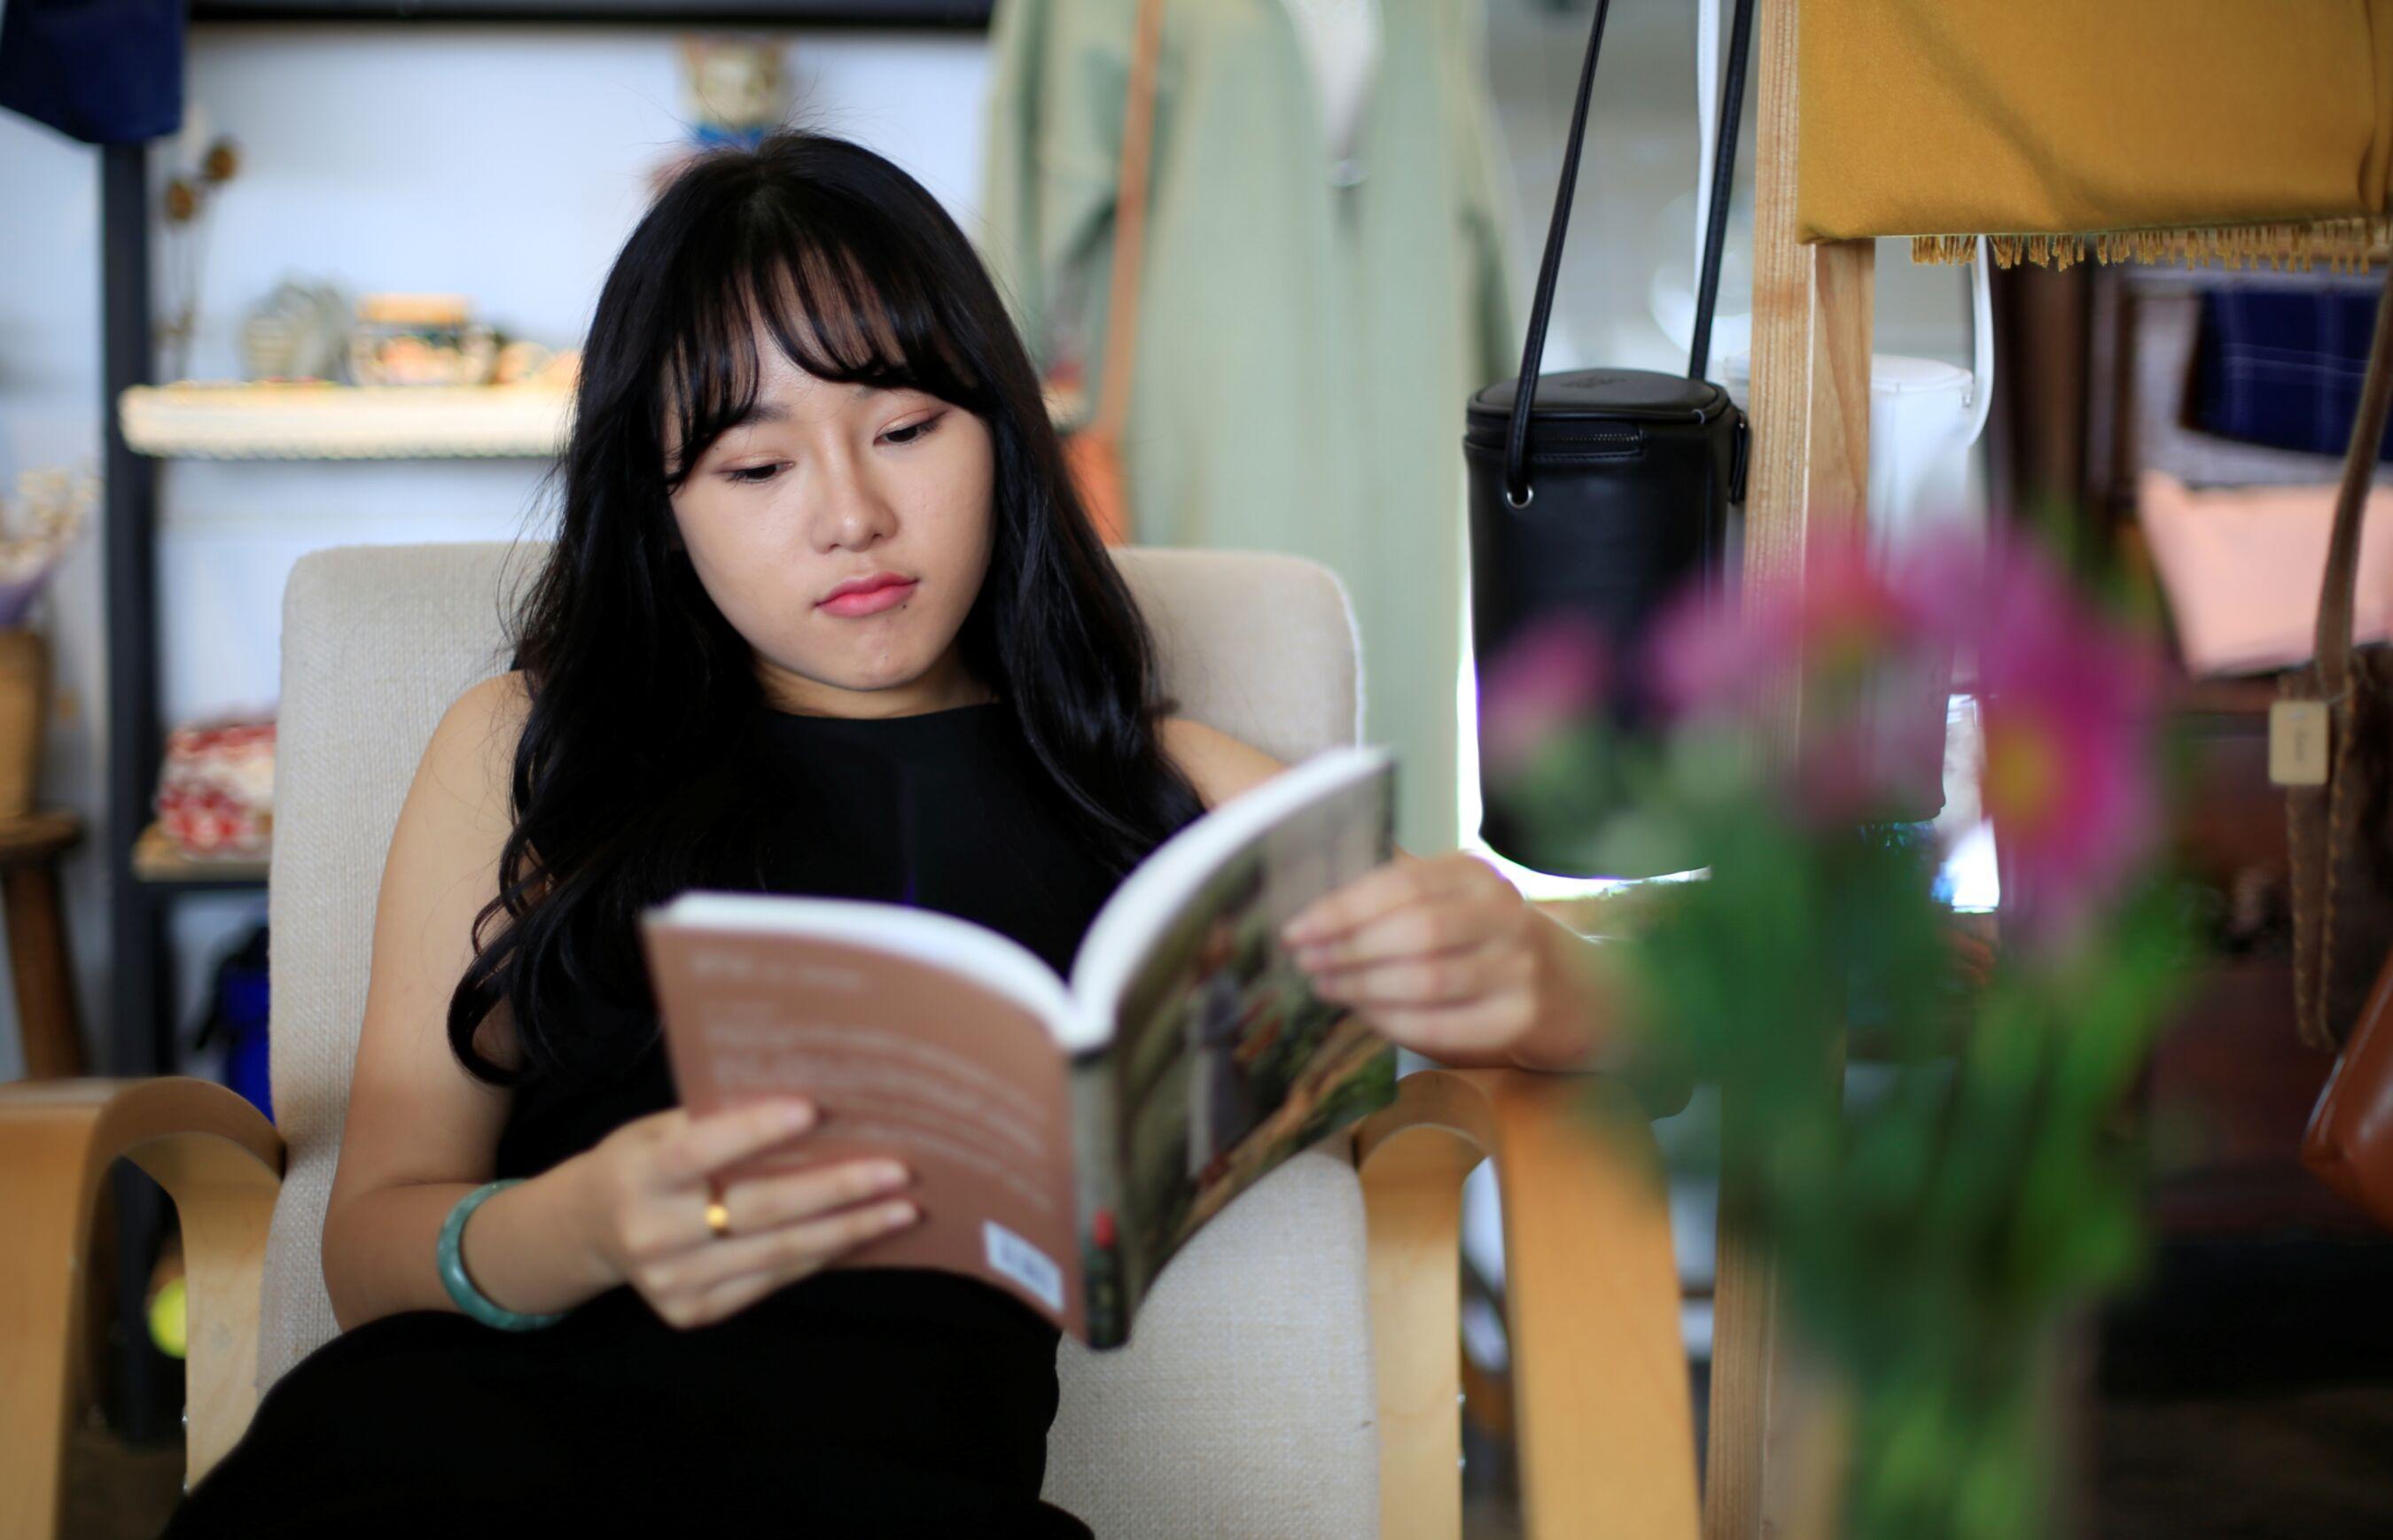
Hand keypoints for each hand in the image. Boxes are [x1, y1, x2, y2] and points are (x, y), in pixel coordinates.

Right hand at [567, 1098, 921, 1329]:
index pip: (700, 1150)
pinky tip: (863, 1235)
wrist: (590, 1231)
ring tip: (903, 1208)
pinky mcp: (693, 1311)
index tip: (815, 1109)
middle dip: (837, 1188)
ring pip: (778, 1251)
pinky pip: (772, 1280)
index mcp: (639, 1174)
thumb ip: (718, 1119)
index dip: (755, 1131)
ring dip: (849, 1229)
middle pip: (758, 1209)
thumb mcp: (660, 1128)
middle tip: (900, 1171)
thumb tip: (810, 1094)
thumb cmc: (642, 1161)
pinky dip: (822, 1255)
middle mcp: (652, 1233)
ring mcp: (672, 1281)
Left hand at [1280, 851, 1592, 1069]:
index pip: (1400, 884)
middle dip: (1347, 949)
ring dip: (1364, 987)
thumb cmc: (1496, 943)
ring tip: (1326, 986)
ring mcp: (1517, 967)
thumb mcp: (1460, 902)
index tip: (1297, 928)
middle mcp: (1503, 914)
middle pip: (1412, 930)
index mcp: (1477, 876)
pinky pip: (1442, 1023)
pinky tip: (1365, 1015)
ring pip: (1425, 979)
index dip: (1342, 908)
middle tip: (1305, 962)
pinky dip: (1393, 1021)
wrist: (1586, 991)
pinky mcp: (1519, 1018)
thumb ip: (1401, 898)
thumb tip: (1318, 913)